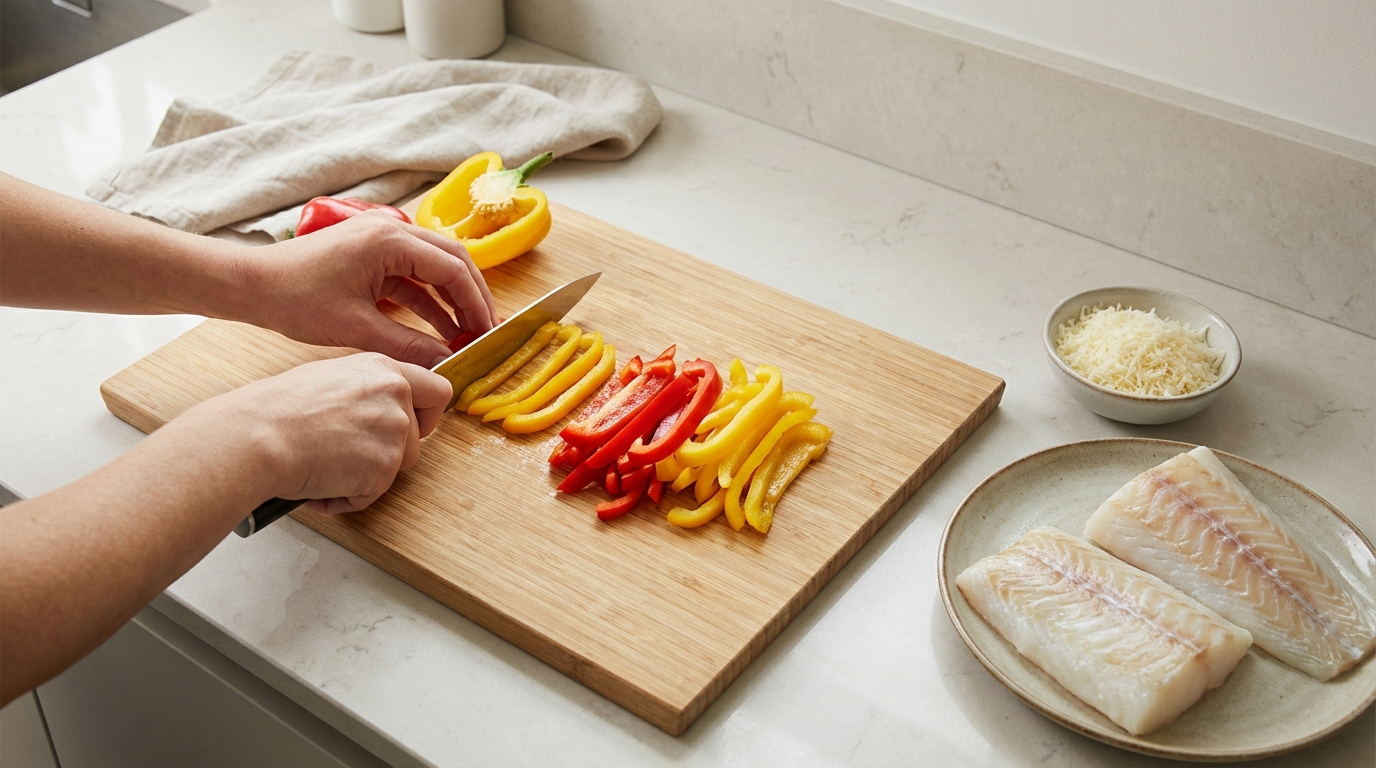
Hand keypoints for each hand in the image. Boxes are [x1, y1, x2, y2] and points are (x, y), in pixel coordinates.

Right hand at [189, 353, 452, 512]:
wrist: (257, 437)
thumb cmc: (277, 409)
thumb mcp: (330, 378)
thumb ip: (366, 391)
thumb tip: (375, 409)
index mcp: (384, 369)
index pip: (437, 390)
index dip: (428, 413)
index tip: (415, 425)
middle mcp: (397, 396)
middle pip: (420, 436)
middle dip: (393, 451)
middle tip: (354, 454)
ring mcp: (394, 432)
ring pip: (398, 466)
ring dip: (368, 475)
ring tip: (325, 469)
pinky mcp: (384, 467)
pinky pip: (373, 492)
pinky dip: (348, 497)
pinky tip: (319, 485)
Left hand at [248, 213, 497, 366]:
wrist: (252, 285)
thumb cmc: (295, 299)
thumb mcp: (357, 328)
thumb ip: (408, 345)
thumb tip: (445, 362)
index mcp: (390, 240)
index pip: (452, 268)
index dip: (475, 302)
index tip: (487, 331)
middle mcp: (391, 231)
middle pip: (451, 260)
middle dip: (472, 297)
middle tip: (485, 331)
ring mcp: (382, 240)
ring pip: (435, 268)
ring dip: (452, 300)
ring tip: (467, 335)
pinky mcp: (372, 255)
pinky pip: (412, 276)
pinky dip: (428, 301)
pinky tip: (439, 330)